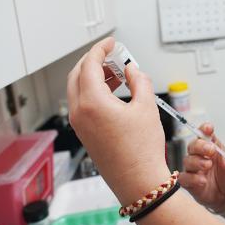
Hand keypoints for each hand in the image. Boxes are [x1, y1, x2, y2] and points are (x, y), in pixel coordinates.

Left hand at [67, 37, 170, 204]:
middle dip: (94, 61)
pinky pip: (83, 104)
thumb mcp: (146, 107)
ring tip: (117, 74)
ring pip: (79, 89)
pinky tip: (114, 93)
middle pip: (78, 75)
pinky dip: (94, 92)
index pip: (89, 65)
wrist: (138, 181)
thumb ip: (139, 81)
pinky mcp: (85, 133)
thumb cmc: (142, 150)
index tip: (110, 43)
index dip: (100, 49)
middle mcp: (80, 112)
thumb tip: (133, 71)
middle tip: (112, 56)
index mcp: (92, 102)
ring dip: (94, 76)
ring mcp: (80, 124)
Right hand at [179, 123, 224, 212]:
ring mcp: (193, 169)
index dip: (204, 129)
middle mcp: (199, 155)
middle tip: (211, 149)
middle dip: (200, 146)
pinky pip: (184, 178)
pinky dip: (192, 179)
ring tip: (208, 165)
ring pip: (187, 160)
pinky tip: (202, 181)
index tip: (209, 128)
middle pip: (193, 145)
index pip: (203, 133)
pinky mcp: (189, 183)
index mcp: (210, 146)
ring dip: (197, 161)